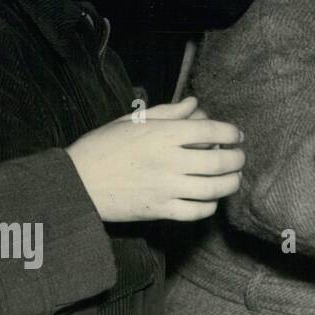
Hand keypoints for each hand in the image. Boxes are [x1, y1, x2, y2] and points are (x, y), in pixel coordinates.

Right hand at [66, 97, 244, 221]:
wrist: (75, 183)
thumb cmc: (102, 147)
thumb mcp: (132, 122)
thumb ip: (168, 112)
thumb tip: (195, 103)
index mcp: (162, 134)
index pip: (211, 131)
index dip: (231, 133)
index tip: (237, 135)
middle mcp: (168, 161)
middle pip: (219, 162)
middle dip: (237, 159)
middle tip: (239, 157)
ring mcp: (165, 188)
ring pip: (214, 189)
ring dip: (231, 183)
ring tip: (234, 178)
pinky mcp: (159, 210)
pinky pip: (196, 211)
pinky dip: (210, 206)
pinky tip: (211, 199)